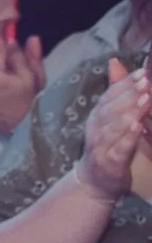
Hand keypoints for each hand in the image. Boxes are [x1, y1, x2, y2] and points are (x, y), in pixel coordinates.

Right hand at [77, 58, 151, 201]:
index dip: (124, 84)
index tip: (142, 72)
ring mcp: (100, 146)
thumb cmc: (107, 145)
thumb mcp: (109, 117)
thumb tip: (115, 61)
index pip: (108, 96)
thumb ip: (115, 91)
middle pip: (111, 109)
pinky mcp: (108, 163)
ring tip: (145, 100)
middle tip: (147, 82)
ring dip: (129, 113)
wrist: (95, 181)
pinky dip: (128, 138)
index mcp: (96, 116)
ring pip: (113, 128)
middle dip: (129, 95)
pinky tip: (138, 127)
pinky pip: (118, 149)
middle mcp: (95, 129)